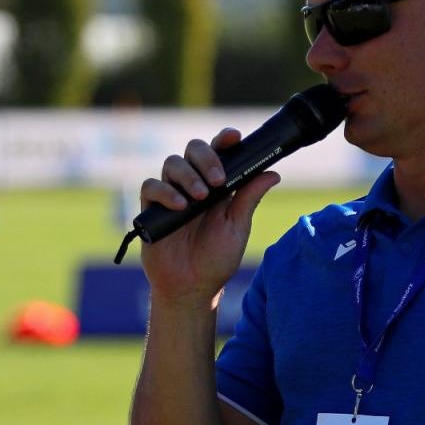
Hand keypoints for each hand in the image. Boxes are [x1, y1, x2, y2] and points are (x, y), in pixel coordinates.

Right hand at [137, 129, 280, 302]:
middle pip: (193, 149)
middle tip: (219, 180)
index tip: (234, 137)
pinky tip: (180, 206)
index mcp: (217, 184)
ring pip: (172, 163)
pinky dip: (165, 191)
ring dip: (188, 175)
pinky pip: (151, 186)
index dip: (224, 140)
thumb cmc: (216, 258)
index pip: (219, 152)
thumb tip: (273, 173)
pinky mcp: (151, 208)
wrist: (191, 287)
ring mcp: (171, 194)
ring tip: (201, 197)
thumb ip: (249, 198)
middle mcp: (193, 183)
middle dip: (206, 158)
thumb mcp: (238, 227)